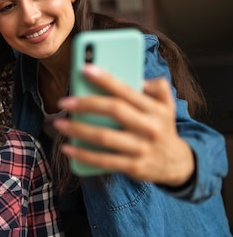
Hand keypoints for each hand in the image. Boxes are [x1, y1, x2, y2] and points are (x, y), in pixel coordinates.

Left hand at [53, 64, 193, 185]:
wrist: (177, 164)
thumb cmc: (161, 127)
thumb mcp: (167, 104)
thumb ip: (156, 87)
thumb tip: (135, 77)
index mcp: (155, 108)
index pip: (127, 90)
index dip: (106, 78)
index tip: (85, 69)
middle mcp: (149, 127)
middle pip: (114, 110)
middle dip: (86, 104)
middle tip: (64, 102)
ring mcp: (141, 148)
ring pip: (105, 137)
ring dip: (78, 130)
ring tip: (59, 124)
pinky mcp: (133, 167)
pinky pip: (103, 161)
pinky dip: (82, 155)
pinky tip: (67, 148)